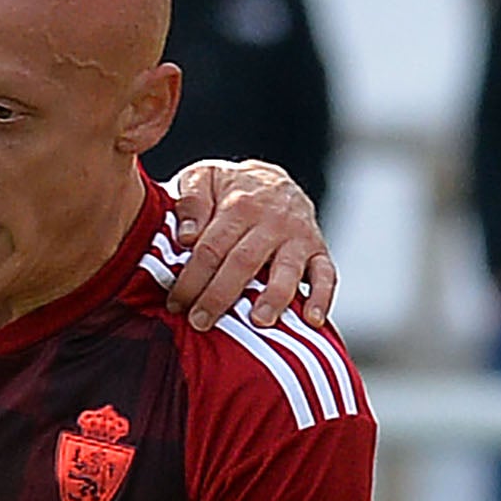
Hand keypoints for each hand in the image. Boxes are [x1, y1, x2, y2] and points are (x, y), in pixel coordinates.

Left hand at [162, 158, 334, 332]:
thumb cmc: (229, 188)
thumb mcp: (204, 177)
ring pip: (286, 269)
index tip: (175, 304)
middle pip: (243, 262)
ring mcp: (297, 236)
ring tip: (259, 322)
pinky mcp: (318, 249)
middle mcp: (272, 220)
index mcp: (239, 204)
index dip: (191, 278)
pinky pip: (326, 275)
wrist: (272, 179)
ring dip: (274, 297)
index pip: (210, 247)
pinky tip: (312, 321)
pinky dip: (321, 298)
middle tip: (200, 322)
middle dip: (219, 296)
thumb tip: (186, 237)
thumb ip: (190, 200)